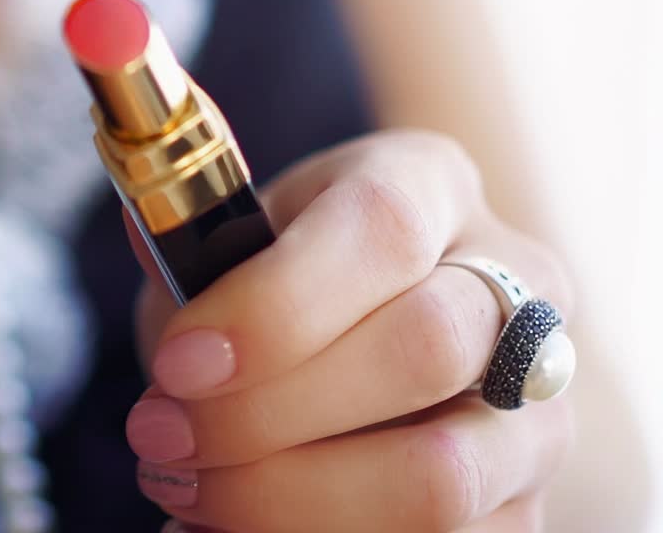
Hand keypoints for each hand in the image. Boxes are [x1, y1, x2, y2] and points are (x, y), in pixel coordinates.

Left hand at [127, 130, 575, 531]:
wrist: (360, 327)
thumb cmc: (285, 265)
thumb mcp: (237, 227)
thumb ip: (192, 238)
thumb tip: (144, 231)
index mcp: (428, 181)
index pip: (381, 229)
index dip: (276, 305)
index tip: (176, 362)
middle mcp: (513, 282)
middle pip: (424, 349)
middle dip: (267, 412)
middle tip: (158, 433)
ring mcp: (535, 402)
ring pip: (442, 477)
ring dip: (288, 499)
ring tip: (186, 486)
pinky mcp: (525, 504)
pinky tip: (232, 527)